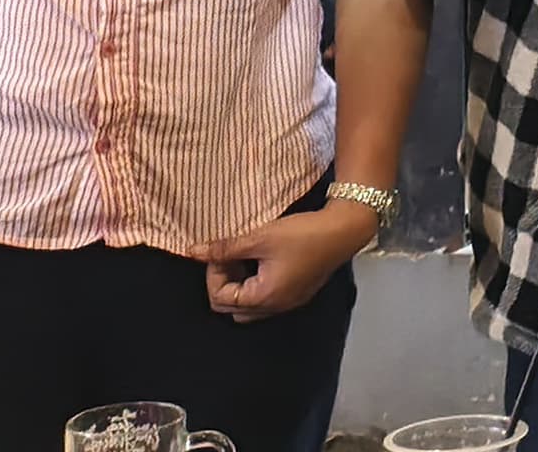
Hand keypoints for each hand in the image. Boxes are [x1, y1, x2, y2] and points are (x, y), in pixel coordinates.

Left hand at [204, 203, 379, 322]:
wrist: (344, 230)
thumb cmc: (303, 235)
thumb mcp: (259, 238)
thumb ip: (224, 249)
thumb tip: (193, 252)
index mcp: (263, 297)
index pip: (219, 298)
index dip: (214, 274)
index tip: (222, 251)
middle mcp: (274, 307)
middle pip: (231, 308)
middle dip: (224, 282)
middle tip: (230, 256)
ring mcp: (288, 303)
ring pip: (248, 306)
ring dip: (239, 285)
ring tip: (246, 258)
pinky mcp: (297, 294)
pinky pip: (265, 300)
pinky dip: (256, 284)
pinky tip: (263, 261)